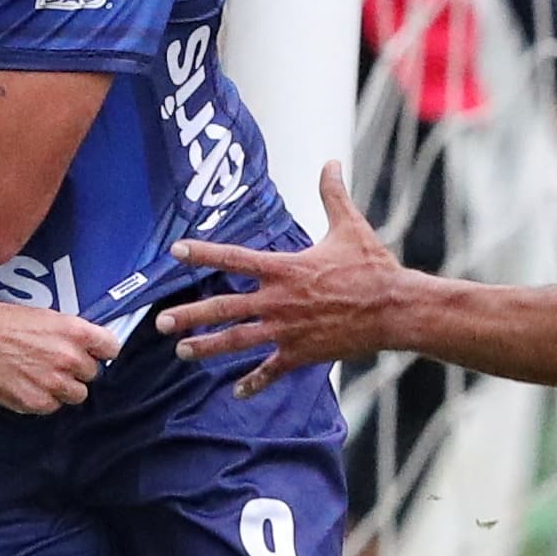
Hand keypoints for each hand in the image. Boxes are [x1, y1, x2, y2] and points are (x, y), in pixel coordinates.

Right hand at [0, 294, 111, 414]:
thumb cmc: (7, 322)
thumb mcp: (49, 317)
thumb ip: (74, 335)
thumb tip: (91, 350)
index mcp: (75, 332)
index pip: (112, 348)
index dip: (102, 352)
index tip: (95, 354)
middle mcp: (69, 358)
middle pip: (92, 375)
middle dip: (77, 371)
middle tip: (56, 364)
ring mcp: (53, 382)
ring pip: (76, 395)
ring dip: (63, 388)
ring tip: (42, 376)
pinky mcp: (35, 401)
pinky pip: (52, 407)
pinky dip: (43, 399)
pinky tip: (27, 384)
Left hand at [160, 163, 404, 388]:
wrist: (395, 309)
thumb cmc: (373, 266)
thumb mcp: (350, 226)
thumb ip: (332, 194)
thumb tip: (330, 162)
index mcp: (285, 268)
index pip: (233, 258)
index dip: (202, 253)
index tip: (175, 251)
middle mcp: (278, 301)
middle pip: (224, 308)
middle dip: (190, 316)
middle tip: (161, 323)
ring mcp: (287, 331)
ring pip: (238, 342)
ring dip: (207, 348)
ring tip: (182, 352)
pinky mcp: (302, 353)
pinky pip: (271, 371)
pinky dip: (254, 383)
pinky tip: (237, 393)